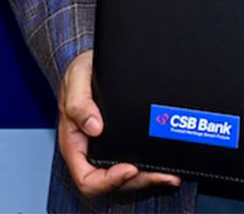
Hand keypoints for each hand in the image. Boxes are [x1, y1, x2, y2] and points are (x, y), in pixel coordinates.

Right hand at [56, 50, 179, 197]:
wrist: (95, 62)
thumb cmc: (81, 71)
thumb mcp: (75, 78)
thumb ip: (78, 102)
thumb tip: (94, 127)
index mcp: (74, 142)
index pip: (86, 178)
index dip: (107, 181)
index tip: (128, 168)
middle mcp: (91, 151)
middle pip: (112, 182)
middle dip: (137, 181)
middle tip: (158, 173)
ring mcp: (107, 150)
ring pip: (128, 178)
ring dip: (149, 178)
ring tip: (169, 174)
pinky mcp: (124, 143)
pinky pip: (138, 163)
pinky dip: (153, 168)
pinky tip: (167, 166)